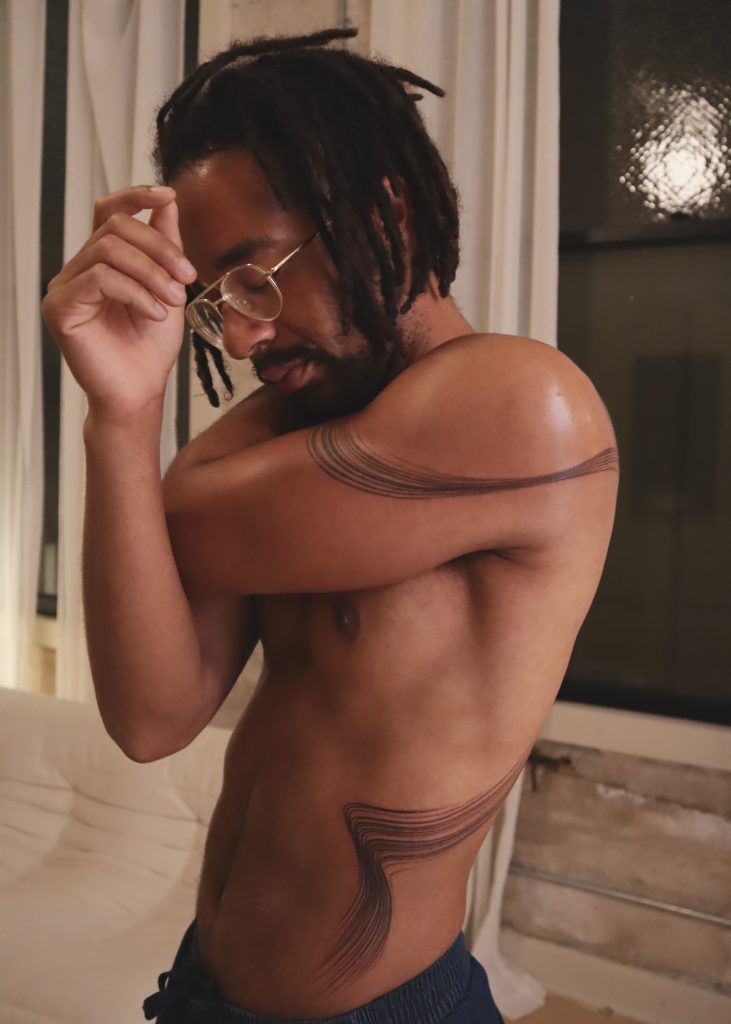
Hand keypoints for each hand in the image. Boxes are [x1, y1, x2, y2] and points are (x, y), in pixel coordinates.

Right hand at [41, 185, 197, 421]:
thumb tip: (167, 201)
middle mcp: (78, 269)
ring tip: (173, 301)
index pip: (109, 211)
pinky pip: (99, 279)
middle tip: (187, 277)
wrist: (139, 392)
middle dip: (160, 248)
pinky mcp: (60, 308)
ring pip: (110, 251)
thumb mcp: (167, 287)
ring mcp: (65, 287)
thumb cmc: (150, 348)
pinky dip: (135, 292)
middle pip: (116, 228)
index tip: (168, 195)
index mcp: (101, 261)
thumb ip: (164, 246)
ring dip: (152, 273)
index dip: (136, 196)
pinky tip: (154, 314)